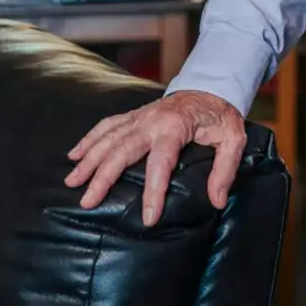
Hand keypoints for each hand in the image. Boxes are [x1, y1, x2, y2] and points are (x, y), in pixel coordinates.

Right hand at [64, 89, 245, 225]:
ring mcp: (139, 117)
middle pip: (122, 151)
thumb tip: (217, 201)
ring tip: (72, 182)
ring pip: (108, 138)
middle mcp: (152, 121)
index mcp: (176, 128)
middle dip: (103, 177)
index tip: (148, 217)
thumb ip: (225, 170)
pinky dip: (89, 139)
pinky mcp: (133, 115)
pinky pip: (106, 125)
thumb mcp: (233, 140)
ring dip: (88, 160)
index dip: (153, 192)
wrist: (210, 87)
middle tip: (88, 201)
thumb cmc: (220, 117)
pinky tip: (74, 155)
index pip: (161, 164)